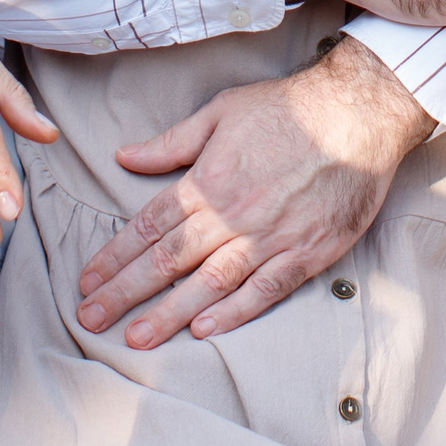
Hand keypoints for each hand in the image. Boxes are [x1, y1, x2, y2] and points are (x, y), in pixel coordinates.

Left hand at [75, 37, 433, 346]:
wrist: (357, 114)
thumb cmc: (290, 108)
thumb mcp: (222, 111)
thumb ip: (173, 141)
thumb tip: (125, 155)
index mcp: (207, 180)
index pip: (149, 226)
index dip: (115, 257)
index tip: (87, 280)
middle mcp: (232, 214)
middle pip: (169, 260)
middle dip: (126, 292)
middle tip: (92, 319)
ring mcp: (270, 237)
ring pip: (210, 283)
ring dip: (170, 313)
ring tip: (137, 337)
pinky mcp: (306, 251)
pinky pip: (264, 290)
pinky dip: (234, 312)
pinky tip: (205, 330)